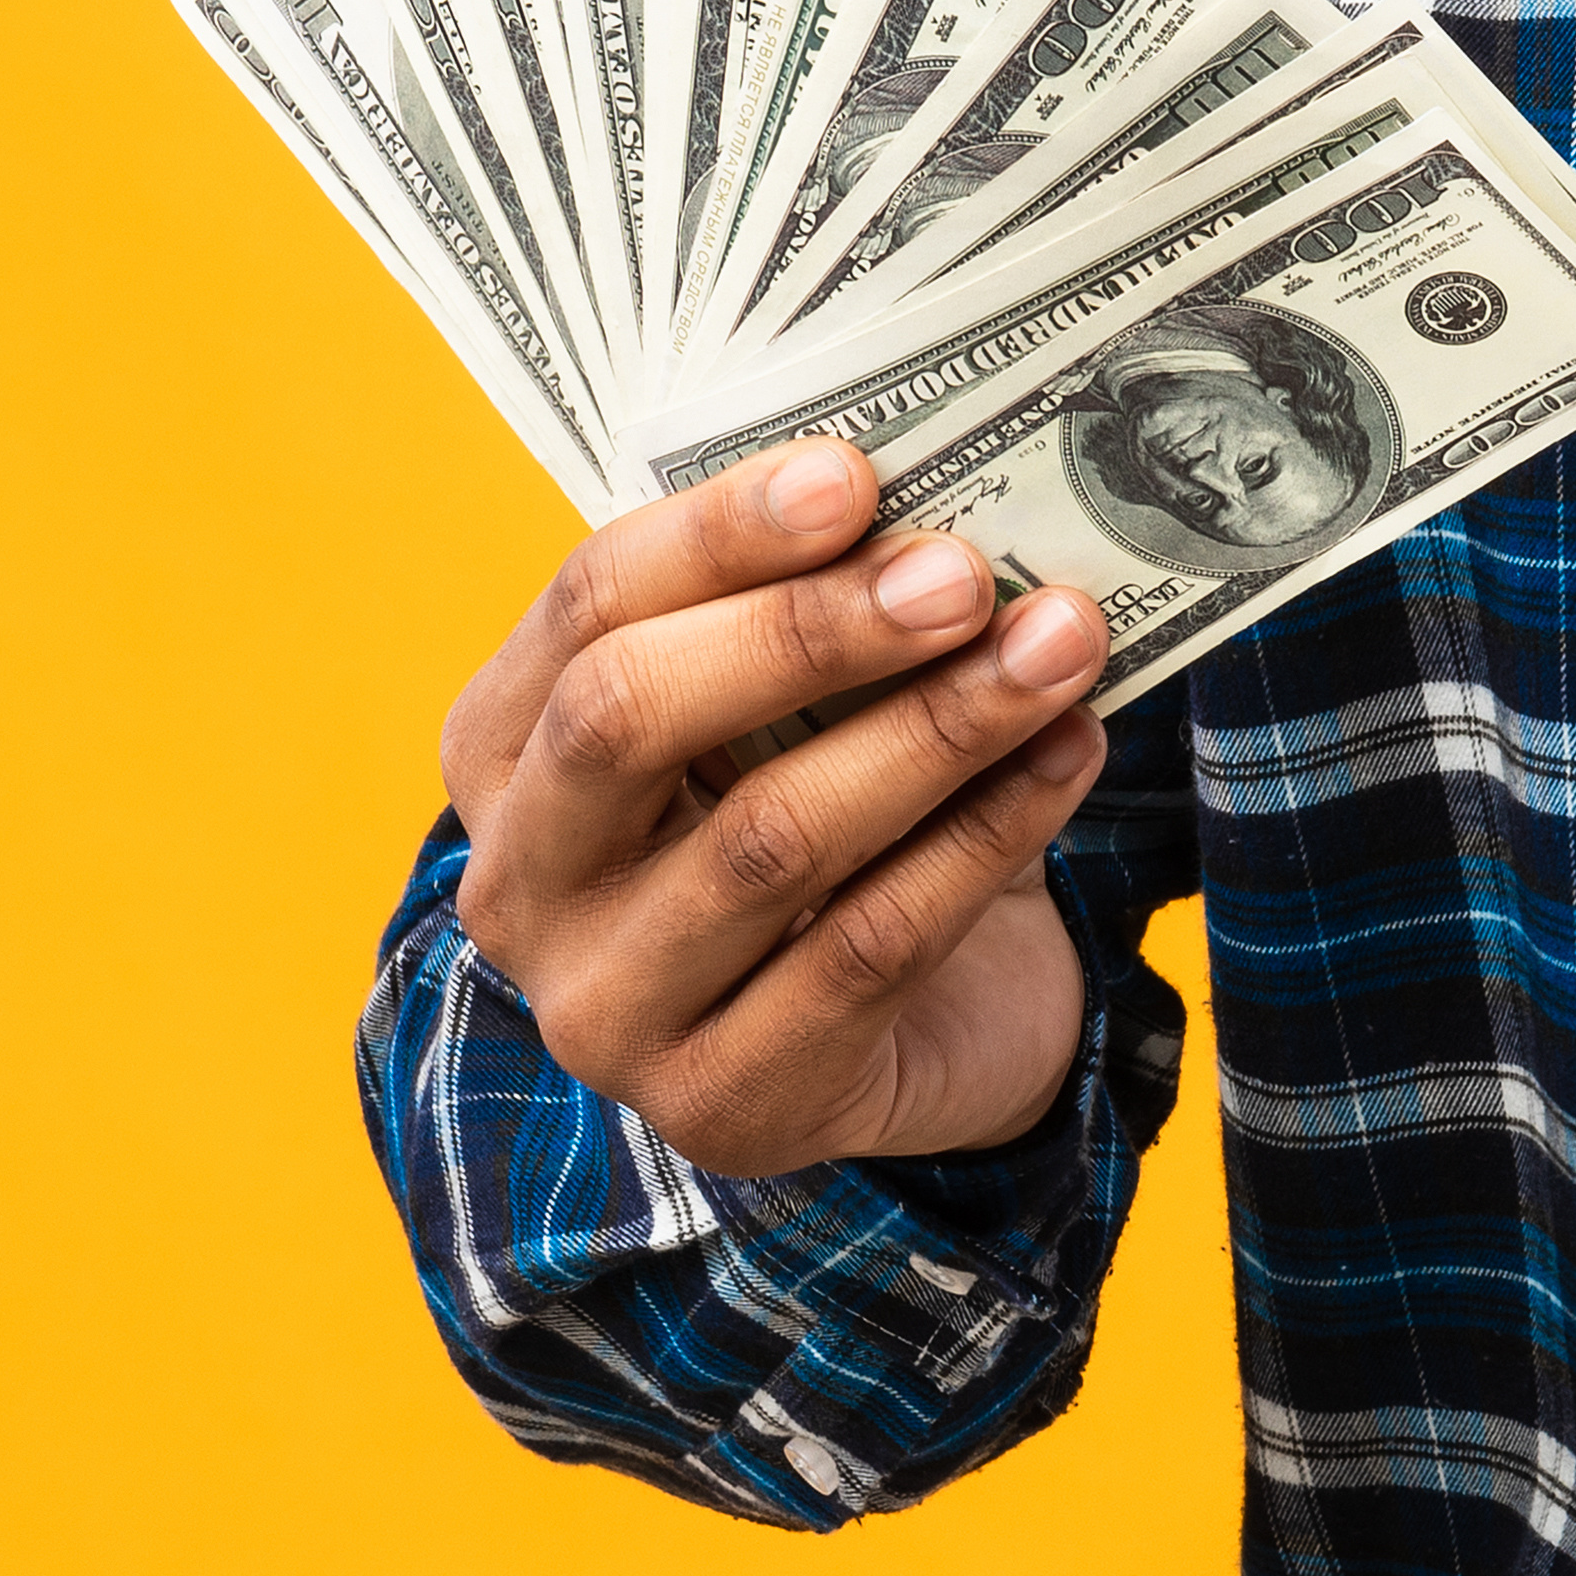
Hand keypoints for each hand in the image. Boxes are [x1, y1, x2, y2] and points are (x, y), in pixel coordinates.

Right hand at [440, 440, 1113, 1178]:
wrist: (911, 1031)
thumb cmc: (838, 815)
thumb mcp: (799, 707)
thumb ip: (822, 605)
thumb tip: (938, 504)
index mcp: (506, 745)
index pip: (587, 605)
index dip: (718, 531)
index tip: (855, 471)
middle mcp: (521, 884)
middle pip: (629, 717)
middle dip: (809, 631)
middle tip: (963, 574)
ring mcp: (606, 1012)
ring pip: (770, 838)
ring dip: (937, 726)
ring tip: (1061, 645)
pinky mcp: (723, 1104)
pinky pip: (869, 947)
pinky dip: (986, 835)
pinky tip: (1070, 753)